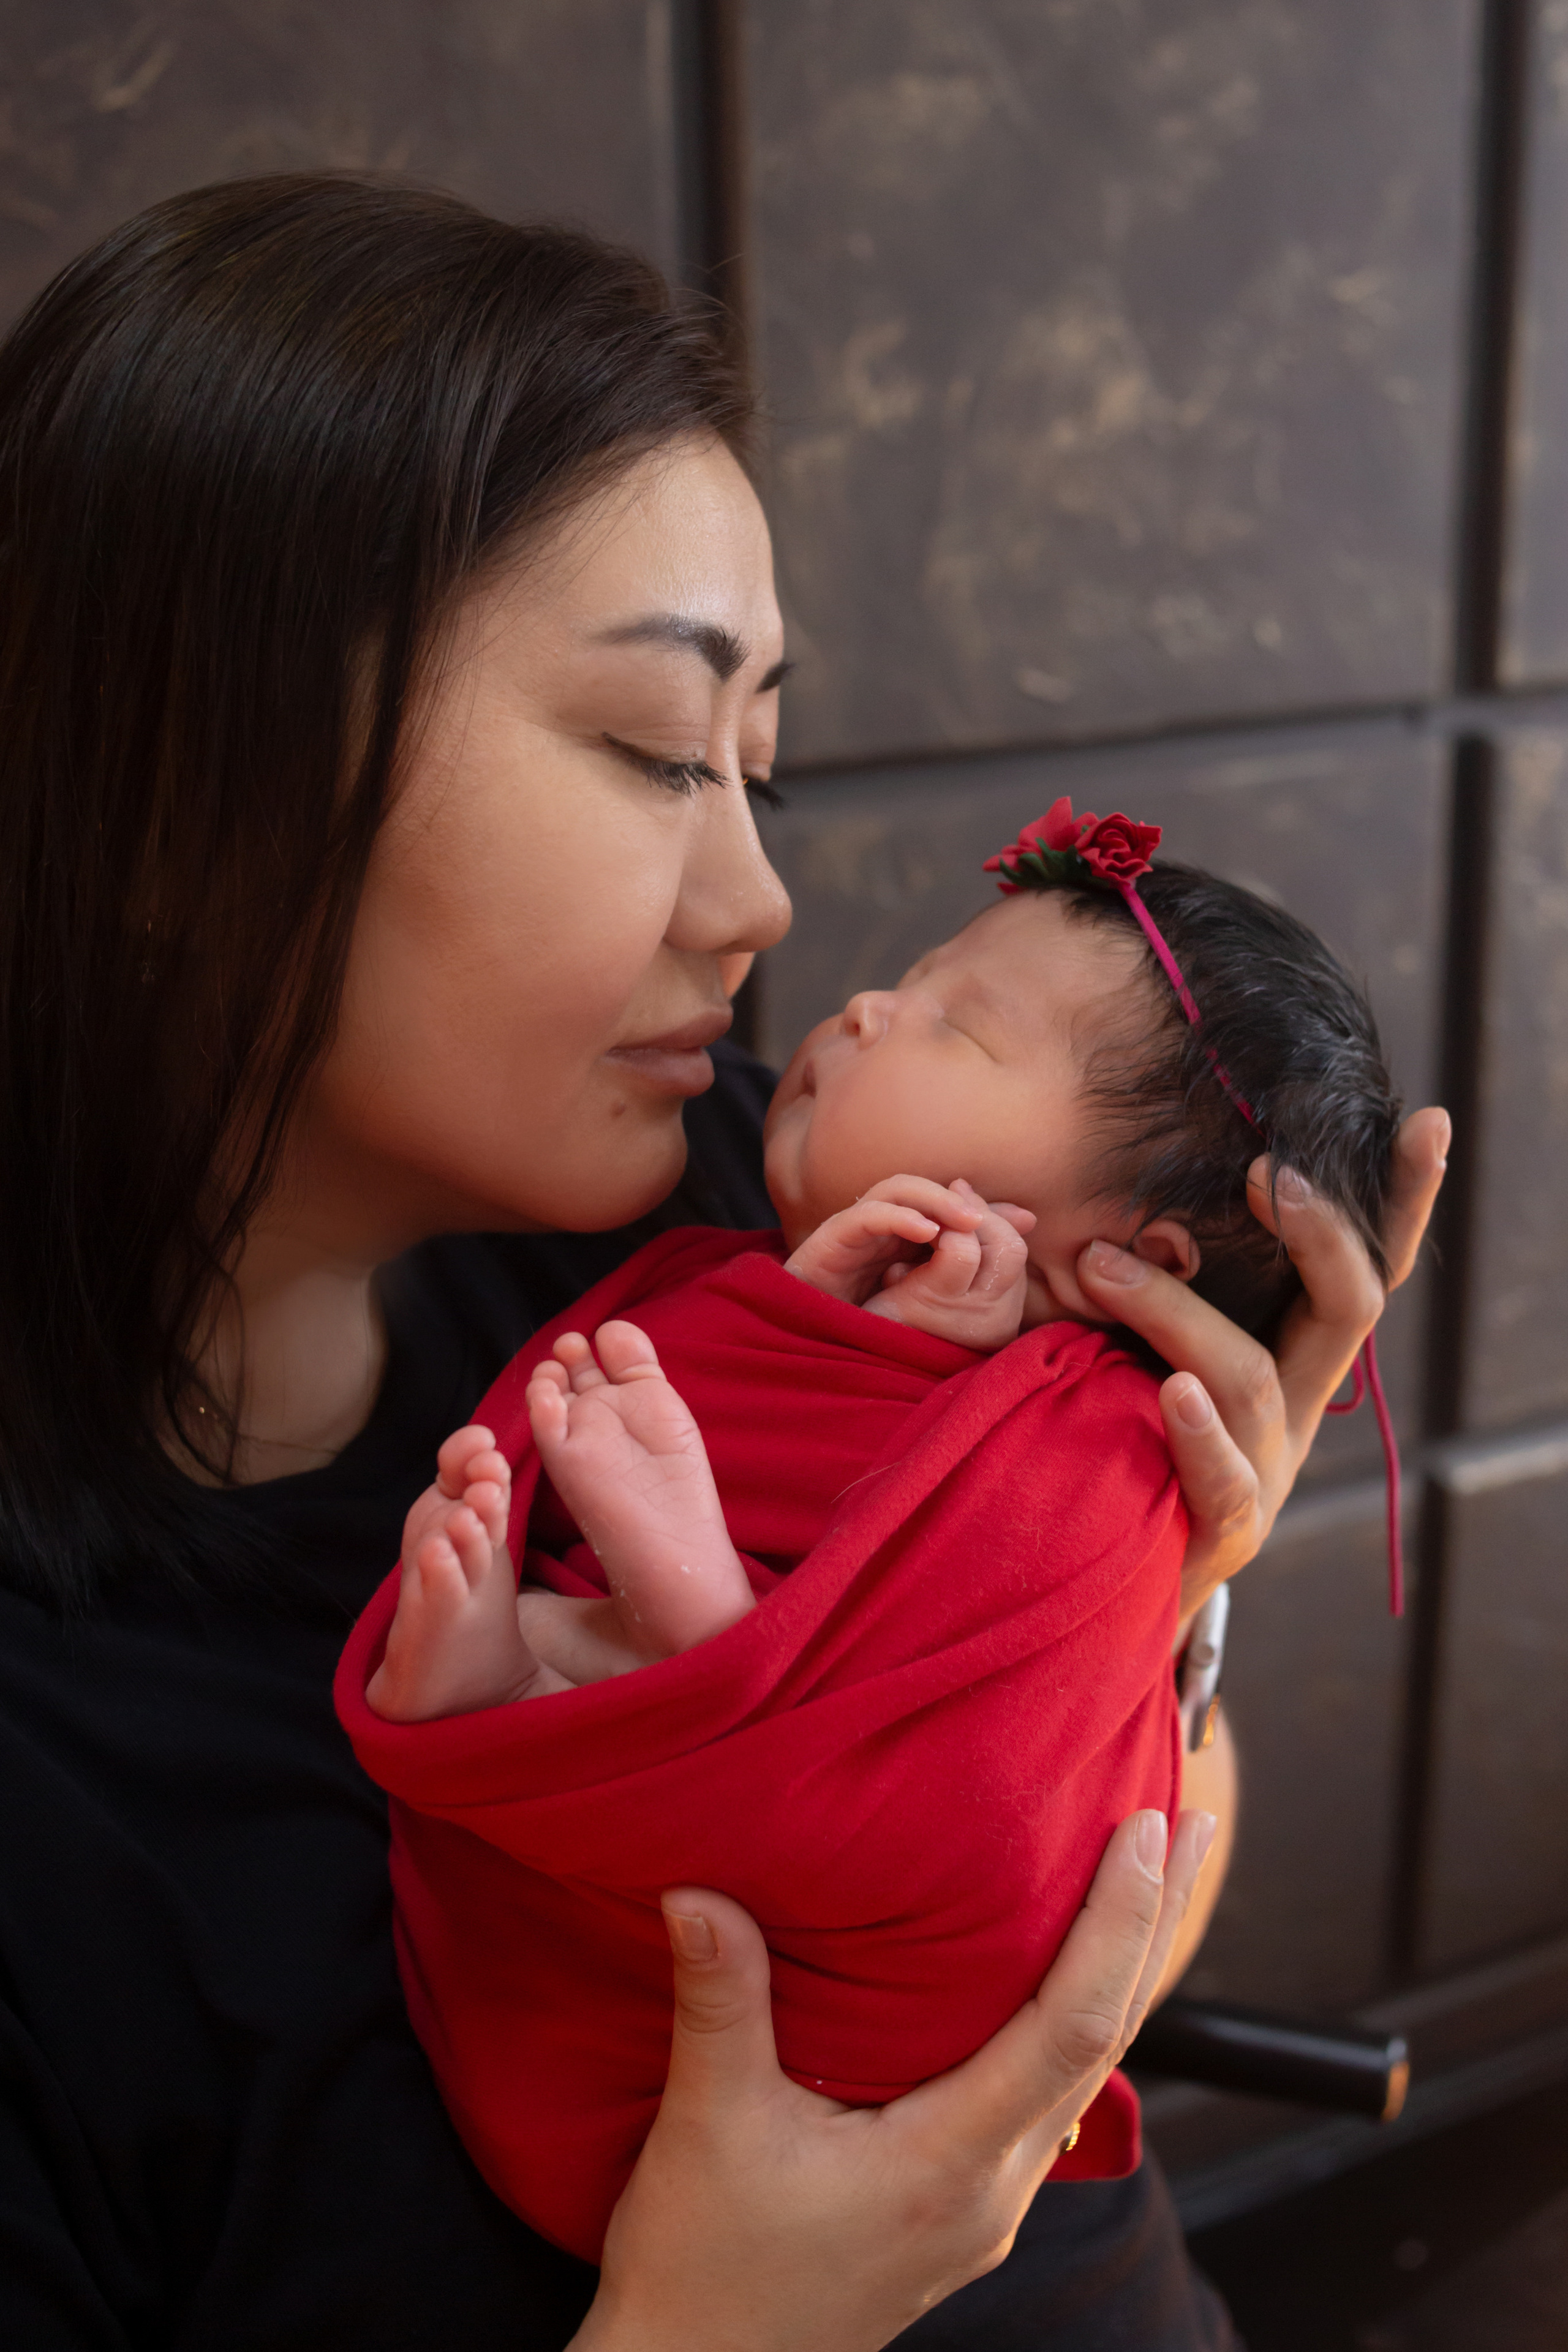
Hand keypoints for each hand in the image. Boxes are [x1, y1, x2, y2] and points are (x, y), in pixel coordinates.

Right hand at [571, 1809, 1215, 2351]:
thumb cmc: (706, 2271)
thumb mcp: (708, 2128)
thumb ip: (720, 2003)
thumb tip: (697, 1891)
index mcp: (949, 2166)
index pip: (1069, 2025)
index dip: (1117, 1924)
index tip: (1148, 1833)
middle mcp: (991, 2187)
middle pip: (1104, 2038)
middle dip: (1150, 1926)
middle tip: (1190, 1822)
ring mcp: (985, 2200)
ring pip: (1084, 2066)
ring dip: (1121, 1967)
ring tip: (1147, 1877)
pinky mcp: (962, 2201)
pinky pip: (1045, 2089)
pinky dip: (1072, 2011)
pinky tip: (1060, 1970)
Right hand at [786, 1175, 1033, 1350]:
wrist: (805, 1341)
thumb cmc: (861, 1320)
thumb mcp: (924, 1300)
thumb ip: (965, 1264)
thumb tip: (1022, 1230)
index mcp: (902, 1234)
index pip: (947, 1202)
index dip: (985, 1206)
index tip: (1026, 1221)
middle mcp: (880, 1223)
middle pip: (923, 1190)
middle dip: (961, 1199)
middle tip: (990, 1218)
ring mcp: (856, 1227)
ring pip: (897, 1191)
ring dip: (935, 1200)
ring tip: (967, 1221)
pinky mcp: (832, 1238)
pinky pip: (868, 1215)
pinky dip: (899, 1216)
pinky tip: (927, 1233)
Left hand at [1076, 1106, 1448, 1618]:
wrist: (1107, 1576)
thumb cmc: (1118, 1432)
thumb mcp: (1141, 1346)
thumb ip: (1153, 1282)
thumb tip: (1123, 1193)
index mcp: (1293, 1350)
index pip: (1359, 1264)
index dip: (1398, 1200)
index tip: (1424, 1122)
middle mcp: (1298, 1405)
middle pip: (1348, 1310)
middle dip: (1322, 1236)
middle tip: (1270, 1170)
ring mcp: (1267, 1470)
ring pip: (1251, 1379)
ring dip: (1177, 1313)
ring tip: (1107, 1267)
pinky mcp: (1222, 1533)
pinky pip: (1223, 1479)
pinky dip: (1198, 1434)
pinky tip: (1174, 1395)